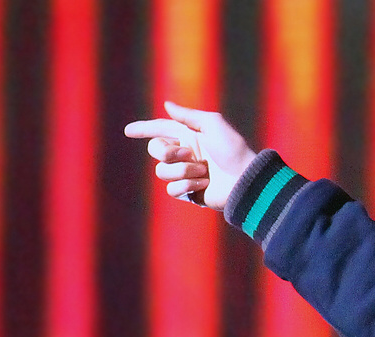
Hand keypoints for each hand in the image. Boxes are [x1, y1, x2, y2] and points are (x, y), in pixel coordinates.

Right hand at [123, 101, 256, 209]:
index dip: (144, 129)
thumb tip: (167, 106)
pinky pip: (172, 189)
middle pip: (155, 150)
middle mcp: (185, 154)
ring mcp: (186, 174)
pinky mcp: (190, 193)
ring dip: (182, 170)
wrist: (246, 180)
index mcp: (189, 136)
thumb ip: (188, 116)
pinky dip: (187, 185)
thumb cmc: (234, 150)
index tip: (128, 131)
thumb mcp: (213, 124)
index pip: (160, 129)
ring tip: (204, 172)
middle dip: (167, 152)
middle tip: (189, 155)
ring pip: (162, 171)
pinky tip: (205, 184)